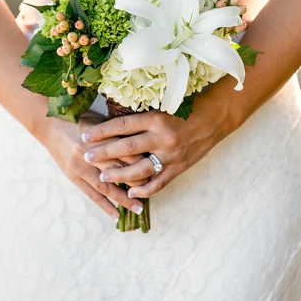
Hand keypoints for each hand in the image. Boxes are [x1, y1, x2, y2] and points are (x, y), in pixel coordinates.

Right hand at [38, 112, 145, 220]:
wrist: (50, 124)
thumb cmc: (81, 119)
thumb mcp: (103, 122)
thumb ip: (121, 134)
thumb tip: (146, 144)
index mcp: (102, 137)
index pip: (129, 153)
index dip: (144, 162)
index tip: (158, 169)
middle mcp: (92, 153)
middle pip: (120, 171)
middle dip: (138, 182)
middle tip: (153, 190)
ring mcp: (80, 166)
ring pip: (106, 187)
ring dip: (123, 199)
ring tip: (138, 209)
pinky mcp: (72, 176)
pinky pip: (91, 194)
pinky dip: (104, 205)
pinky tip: (115, 215)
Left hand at [80, 105, 226, 198]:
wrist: (214, 119)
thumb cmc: (187, 110)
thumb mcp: (163, 109)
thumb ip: (142, 120)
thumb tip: (114, 126)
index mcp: (157, 119)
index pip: (122, 126)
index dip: (102, 132)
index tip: (85, 136)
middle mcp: (163, 137)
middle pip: (127, 148)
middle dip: (104, 154)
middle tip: (86, 157)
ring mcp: (172, 155)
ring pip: (140, 170)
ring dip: (119, 174)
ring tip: (103, 176)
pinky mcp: (179, 168)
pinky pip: (158, 183)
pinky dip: (143, 190)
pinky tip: (130, 192)